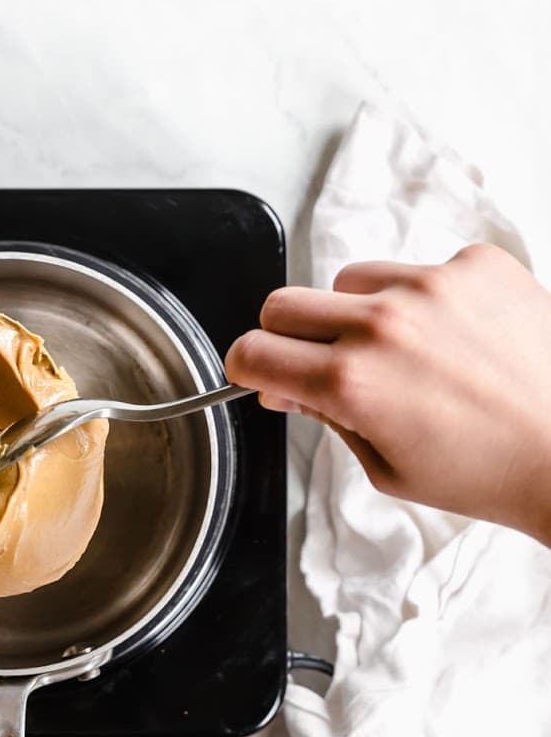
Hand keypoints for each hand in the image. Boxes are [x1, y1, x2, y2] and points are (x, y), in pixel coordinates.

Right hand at [225, 243, 550, 544]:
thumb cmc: (488, 472)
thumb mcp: (385, 467)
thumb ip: (325, 418)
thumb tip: (286, 385)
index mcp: (351, 384)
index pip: (253, 351)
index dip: (249, 368)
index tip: (262, 373)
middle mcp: (384, 325)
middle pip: (284, 303)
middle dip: (289, 337)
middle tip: (322, 364)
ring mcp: (432, 286)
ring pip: (351, 280)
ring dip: (358, 312)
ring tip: (406, 354)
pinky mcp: (476, 264)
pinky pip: (420, 269)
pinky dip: (427, 300)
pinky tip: (458, 339)